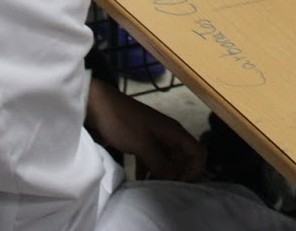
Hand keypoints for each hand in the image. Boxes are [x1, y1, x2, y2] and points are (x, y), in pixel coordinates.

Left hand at [86, 78, 206, 181]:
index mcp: (174, 132)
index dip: (195, 170)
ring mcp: (155, 138)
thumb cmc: (122, 121)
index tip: (180, 185)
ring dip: (162, 175)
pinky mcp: (142, 141)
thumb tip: (173, 181)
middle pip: (183, 160)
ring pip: (167, 161)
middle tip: (164, 191)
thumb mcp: (142, 145)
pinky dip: (149, 170)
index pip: (198, 153)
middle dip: (177, 176)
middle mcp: (168, 135)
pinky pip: (152, 159)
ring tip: (151, 189)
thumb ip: (160, 164)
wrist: (97, 104)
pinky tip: (140, 182)